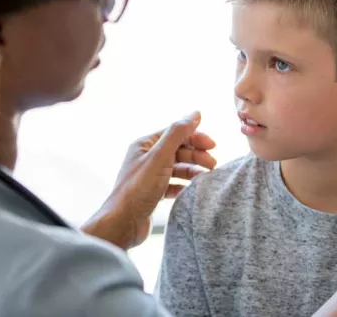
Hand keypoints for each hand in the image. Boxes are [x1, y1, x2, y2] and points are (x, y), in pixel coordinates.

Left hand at [83, 112, 216, 248]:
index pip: (175, 133)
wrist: (123, 223)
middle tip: (213, 164)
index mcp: (144, 145)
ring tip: (207, 176)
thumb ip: (178, 133)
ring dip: (193, 169)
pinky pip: (173, 184)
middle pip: (178, 150)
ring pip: (177, 167)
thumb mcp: (160, 157)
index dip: (195, 137)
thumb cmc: (138, 189)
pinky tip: (192, 189)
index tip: (213, 146)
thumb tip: (196, 113)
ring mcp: (149, 176)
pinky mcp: (153, 193)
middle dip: (197, 155)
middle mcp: (146, 158)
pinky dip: (184, 184)